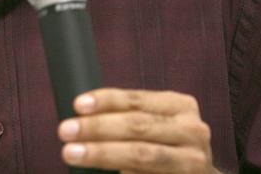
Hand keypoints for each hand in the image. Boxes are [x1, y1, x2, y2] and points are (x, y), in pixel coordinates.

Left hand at [57, 89, 214, 172]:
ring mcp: (194, 161)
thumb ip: (127, 116)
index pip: (137, 100)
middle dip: (97, 128)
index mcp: (180, 107)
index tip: (78, 105)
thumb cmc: (165, 145)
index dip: (106, 100)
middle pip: (137, 126)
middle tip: (65, 130)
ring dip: (103, 153)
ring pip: (142, 155)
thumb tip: (81, 115)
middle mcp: (192, 131)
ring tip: (73, 153)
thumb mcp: (154, 122)